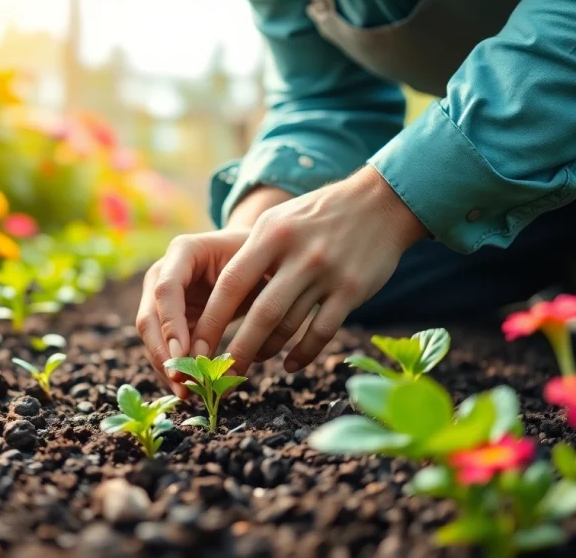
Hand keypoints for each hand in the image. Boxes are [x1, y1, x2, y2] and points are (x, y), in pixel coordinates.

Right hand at [135, 229, 249, 398]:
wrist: (251, 253)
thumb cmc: (256, 259)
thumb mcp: (252, 272)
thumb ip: (234, 303)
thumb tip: (219, 351)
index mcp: (182, 251)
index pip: (167, 289)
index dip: (171, 323)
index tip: (181, 355)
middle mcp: (162, 273)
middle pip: (149, 317)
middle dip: (162, 353)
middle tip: (181, 382)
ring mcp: (159, 297)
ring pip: (151, 337)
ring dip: (165, 367)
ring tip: (187, 394)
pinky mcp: (167, 318)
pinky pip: (163, 346)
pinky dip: (173, 369)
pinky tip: (188, 390)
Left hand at [190, 166, 427, 376]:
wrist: (379, 203)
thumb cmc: (316, 216)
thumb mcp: (278, 221)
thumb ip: (250, 254)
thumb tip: (216, 298)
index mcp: (270, 234)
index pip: (230, 283)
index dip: (211, 319)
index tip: (197, 345)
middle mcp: (297, 254)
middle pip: (259, 313)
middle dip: (237, 349)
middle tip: (222, 372)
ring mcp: (326, 273)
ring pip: (289, 326)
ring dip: (268, 350)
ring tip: (254, 360)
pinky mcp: (351, 290)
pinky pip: (321, 333)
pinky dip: (302, 354)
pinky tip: (290, 364)